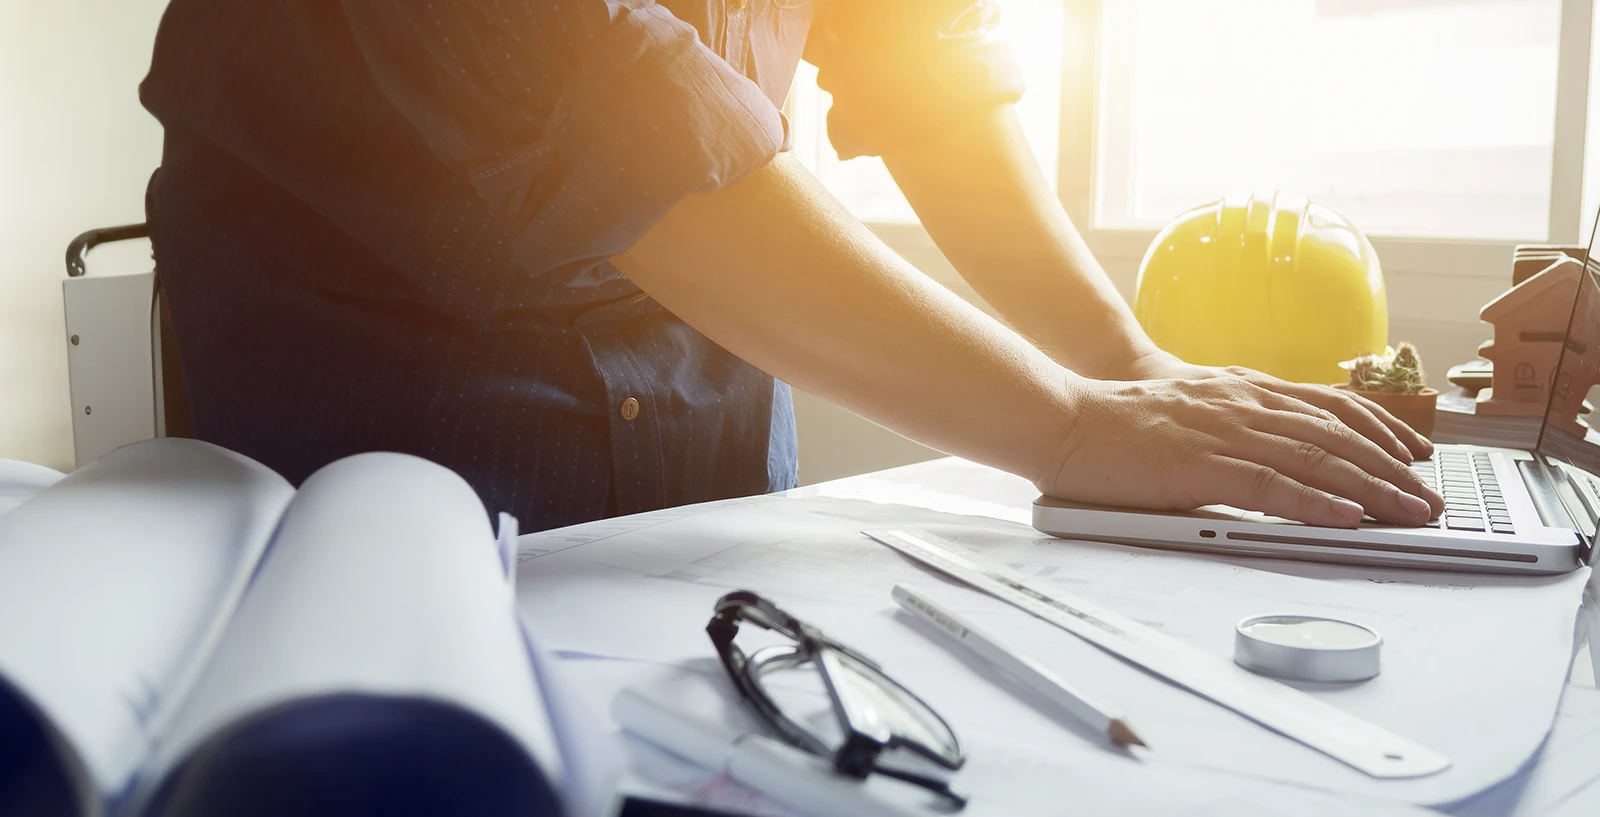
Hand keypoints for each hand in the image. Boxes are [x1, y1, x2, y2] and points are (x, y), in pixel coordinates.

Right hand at [1038, 374, 1445, 527]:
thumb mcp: (1189, 407)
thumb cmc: (1119, 421)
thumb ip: (1232, 419)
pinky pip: (1270, 485)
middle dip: (1392, 467)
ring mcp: (1224, 432)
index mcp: (1241, 389)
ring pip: (1316, 458)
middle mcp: (1243, 404)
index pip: (1329, 403)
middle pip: (1336, 434)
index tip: (1415, 452)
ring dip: (1371, 488)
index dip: (1381, 427)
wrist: (1065, 417)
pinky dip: (1315, 502)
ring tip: (1410, 513)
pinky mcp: (1200, 466)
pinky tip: (1346, 517)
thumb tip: (1270, 448)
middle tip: (1430, 498)